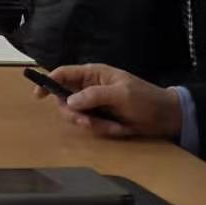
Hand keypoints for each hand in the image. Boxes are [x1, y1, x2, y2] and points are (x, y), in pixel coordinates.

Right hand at [32, 64, 182, 139]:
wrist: (167, 117)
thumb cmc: (146, 99)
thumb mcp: (121, 94)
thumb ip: (94, 96)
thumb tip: (68, 102)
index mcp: (93, 74)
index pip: (63, 74)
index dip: (48, 82)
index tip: (38, 96)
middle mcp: (89, 87)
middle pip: (65, 99)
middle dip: (75, 113)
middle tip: (88, 122)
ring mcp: (94, 104)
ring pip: (76, 115)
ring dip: (92, 124)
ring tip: (112, 126)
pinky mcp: (101, 118)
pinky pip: (90, 125)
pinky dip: (103, 130)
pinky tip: (118, 128)